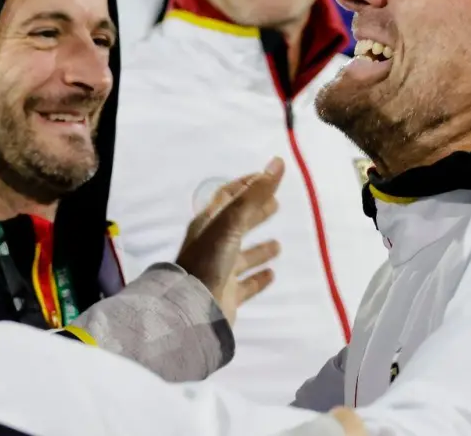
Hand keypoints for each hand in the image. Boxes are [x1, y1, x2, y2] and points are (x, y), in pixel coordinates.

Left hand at [175, 157, 284, 323]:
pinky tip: (271, 274)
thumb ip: (255, 194)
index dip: (246, 185)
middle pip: (237, 224)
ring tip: (278, 244)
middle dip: (255, 213)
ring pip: (242, 256)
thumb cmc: (209, 259)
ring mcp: (220, 271)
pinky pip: (246, 284)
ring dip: (259, 249)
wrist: (192, 308)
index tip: (266, 177)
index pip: (227, 197)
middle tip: (277, 204)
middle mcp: (213, 245)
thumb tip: (278, 162)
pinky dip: (258, 277)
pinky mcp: (228, 295)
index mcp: (208, 224)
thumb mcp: (232, 221)